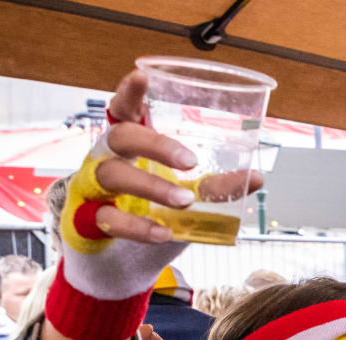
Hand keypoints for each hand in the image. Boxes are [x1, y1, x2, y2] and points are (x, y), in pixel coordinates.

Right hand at [80, 71, 265, 244]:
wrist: (119, 256)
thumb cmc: (149, 210)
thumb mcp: (183, 193)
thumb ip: (214, 185)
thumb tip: (257, 178)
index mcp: (130, 143)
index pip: (124, 109)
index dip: (129, 92)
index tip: (142, 76)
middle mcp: (107, 158)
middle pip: (122, 137)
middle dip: (156, 145)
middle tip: (190, 161)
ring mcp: (93, 186)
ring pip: (112, 175)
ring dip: (151, 186)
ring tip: (185, 201)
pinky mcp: (89, 218)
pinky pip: (110, 218)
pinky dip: (138, 226)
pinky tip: (163, 232)